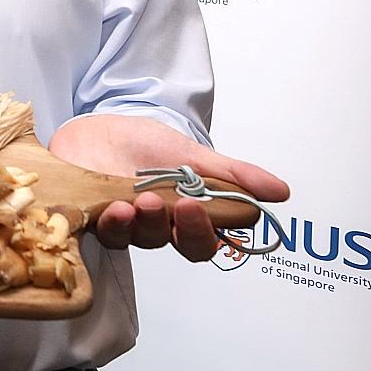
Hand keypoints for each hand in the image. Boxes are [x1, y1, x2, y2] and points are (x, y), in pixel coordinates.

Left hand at [48, 113, 289, 261]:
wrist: (98, 127)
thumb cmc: (145, 143)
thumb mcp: (191, 154)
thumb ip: (232, 175)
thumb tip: (282, 192)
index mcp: (181, 216)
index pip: (200, 241)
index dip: (200, 231)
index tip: (195, 207)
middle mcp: (153, 225)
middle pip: (169, 243)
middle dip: (171, 226)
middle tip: (167, 203)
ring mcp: (120, 223)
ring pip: (134, 238)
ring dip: (138, 223)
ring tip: (133, 202)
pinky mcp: (89, 216)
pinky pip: (100, 230)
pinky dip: (109, 221)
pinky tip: (112, 207)